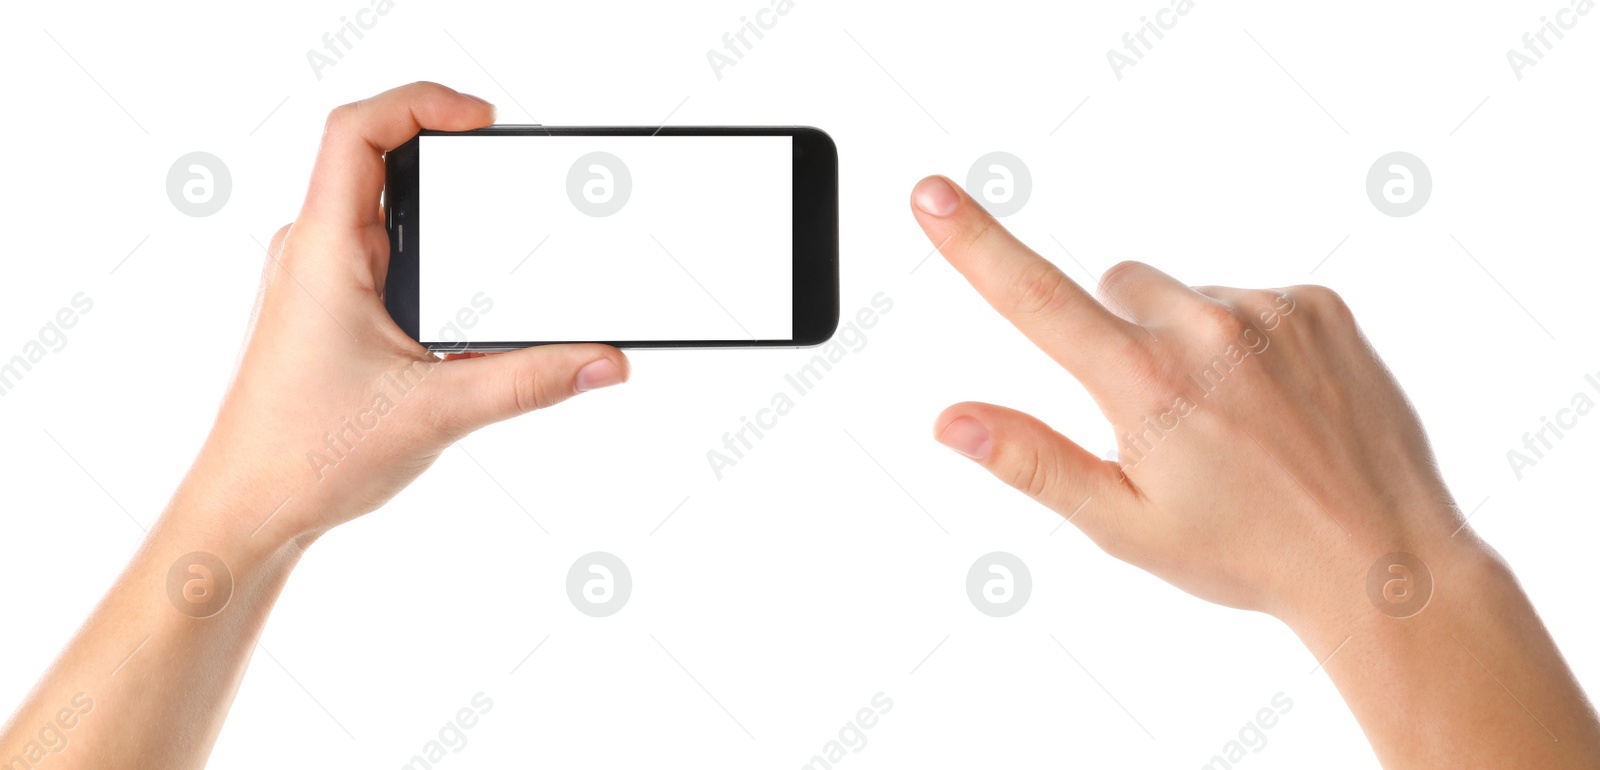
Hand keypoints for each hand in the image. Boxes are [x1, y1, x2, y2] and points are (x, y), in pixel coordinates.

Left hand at [183, 82, 629, 546]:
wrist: (246, 512)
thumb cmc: (304, 458)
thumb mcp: (440, 412)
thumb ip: (533, 381)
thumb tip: (603, 361)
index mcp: (322, 252)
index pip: (357, 130)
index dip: (422, 103)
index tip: (483, 122)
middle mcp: (311, 254)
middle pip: (378, 162)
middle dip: (448, 164)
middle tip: (506, 178)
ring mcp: (315, 282)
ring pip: (383, 217)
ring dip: (438, 222)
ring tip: (492, 243)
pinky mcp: (326, 313)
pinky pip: (380, 260)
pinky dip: (427, 264)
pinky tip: (461, 307)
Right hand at [911, 174, 1458, 623]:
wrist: (1380, 558)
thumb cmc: (1244, 551)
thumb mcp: (1123, 524)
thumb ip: (1032, 461)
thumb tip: (950, 421)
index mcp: (1146, 386)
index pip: (1036, 299)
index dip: (974, 243)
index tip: (931, 193)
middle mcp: (1206, 330)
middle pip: (1116, 286)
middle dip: (1118, 335)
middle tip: (1162, 417)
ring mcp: (1269, 309)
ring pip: (1183, 294)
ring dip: (1187, 339)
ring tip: (1232, 419)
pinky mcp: (1318, 303)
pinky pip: (1247, 297)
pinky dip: (1245, 338)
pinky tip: (1275, 400)